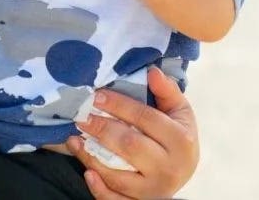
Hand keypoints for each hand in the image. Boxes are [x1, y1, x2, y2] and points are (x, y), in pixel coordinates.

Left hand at [65, 67, 198, 198]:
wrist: (184, 173)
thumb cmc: (178, 137)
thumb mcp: (180, 112)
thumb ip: (167, 91)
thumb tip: (152, 71)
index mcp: (181, 141)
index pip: (146, 118)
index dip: (119, 105)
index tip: (97, 96)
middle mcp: (168, 168)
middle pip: (130, 145)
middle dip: (102, 129)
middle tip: (81, 117)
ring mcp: (153, 190)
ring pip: (118, 175)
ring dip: (92, 156)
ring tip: (74, 139)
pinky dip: (99, 189)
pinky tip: (87, 172)